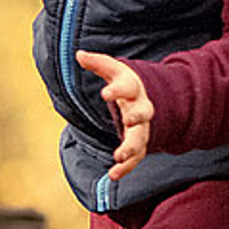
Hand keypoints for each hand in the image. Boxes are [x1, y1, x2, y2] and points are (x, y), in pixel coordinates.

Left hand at [76, 50, 154, 176]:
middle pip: (144, 113)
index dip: (118, 89)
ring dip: (132, 147)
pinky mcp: (140, 143)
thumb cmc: (126, 84)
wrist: (150, 99)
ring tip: (118, 157)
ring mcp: (143, 127)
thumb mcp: (114, 71)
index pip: (128, 86)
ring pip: (142, 138)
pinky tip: (113, 175)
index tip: (105, 93)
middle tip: (129, 120)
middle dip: (138, 117)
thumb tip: (78, 54)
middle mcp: (142, 108)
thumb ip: (99, 63)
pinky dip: (127, 166)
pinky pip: (137, 156)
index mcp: (134, 89)